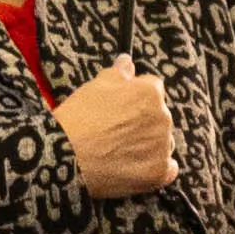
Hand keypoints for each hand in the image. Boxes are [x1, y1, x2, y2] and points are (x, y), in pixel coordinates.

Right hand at [57, 61, 180, 201]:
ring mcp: (162, 146)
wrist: (66, 155)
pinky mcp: (158, 171)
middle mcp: (163, 117)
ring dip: (149, 143)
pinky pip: (168, 168)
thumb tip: (127, 62)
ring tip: (120, 150)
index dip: (134, 97)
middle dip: (143, 120)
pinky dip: (156, 167)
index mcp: (150, 93)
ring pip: (162, 141)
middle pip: (159, 115)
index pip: (152, 88)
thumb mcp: (94, 86)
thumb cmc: (78, 117)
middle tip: (115, 130)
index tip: (119, 106)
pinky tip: (136, 166)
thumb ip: (118, 73)